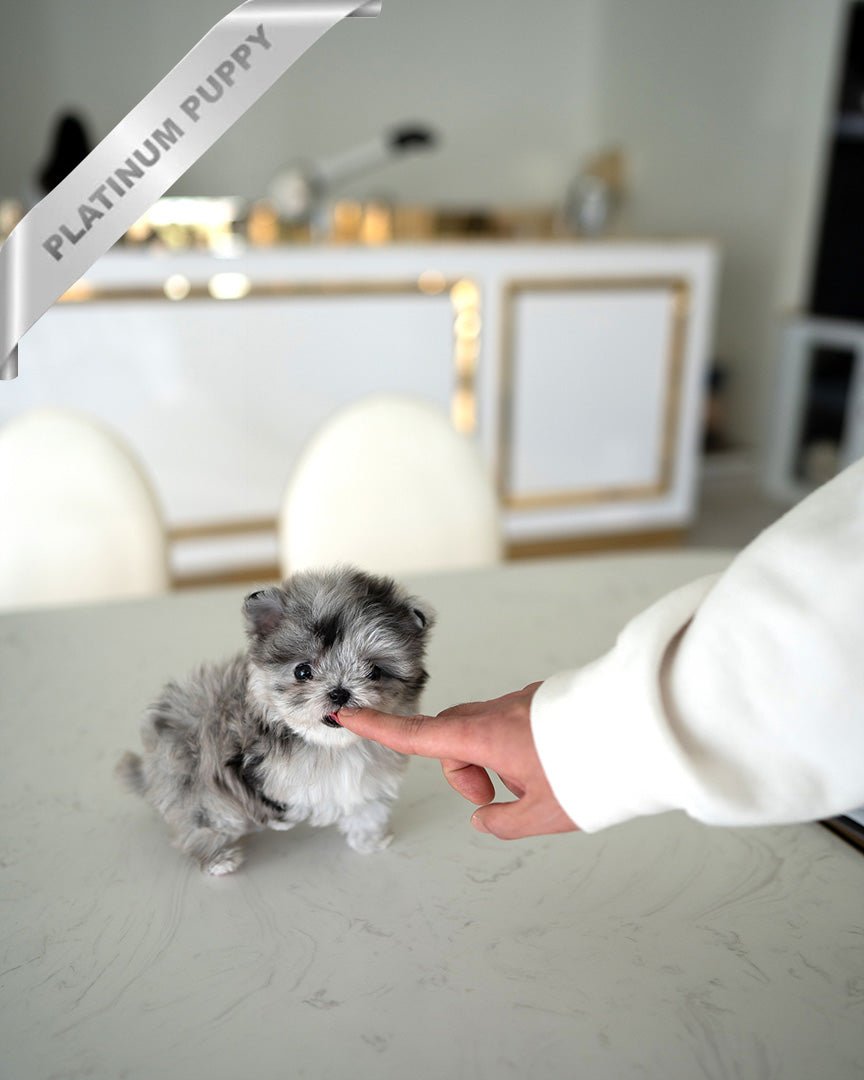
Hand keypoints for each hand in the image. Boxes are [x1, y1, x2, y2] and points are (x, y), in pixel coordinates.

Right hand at [339, 683, 577, 839]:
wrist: (638, 731)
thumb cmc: (590, 771)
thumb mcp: (543, 816)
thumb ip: (504, 822)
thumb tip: (485, 817)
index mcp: (485, 736)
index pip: (420, 735)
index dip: (380, 729)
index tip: (348, 716)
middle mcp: (496, 712)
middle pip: (452, 736)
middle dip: (461, 770)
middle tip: (492, 800)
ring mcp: (519, 702)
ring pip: (483, 732)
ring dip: (491, 763)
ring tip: (534, 786)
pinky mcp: (540, 700)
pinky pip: (510, 723)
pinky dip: (516, 748)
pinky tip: (552, 764)